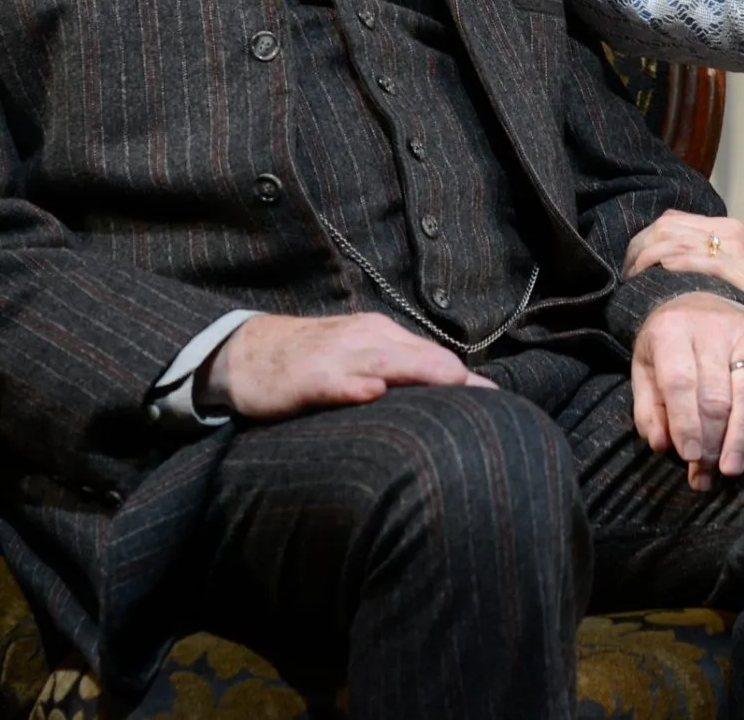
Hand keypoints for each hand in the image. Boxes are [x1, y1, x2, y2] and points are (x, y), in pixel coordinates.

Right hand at [204, 312, 494, 419]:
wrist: (245, 354)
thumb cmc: (310, 362)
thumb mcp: (358, 360)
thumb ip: (398, 374)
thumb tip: (450, 395)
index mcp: (382, 336)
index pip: (434, 357)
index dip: (466, 381)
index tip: (498, 402)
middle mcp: (366, 338)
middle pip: (420, 356)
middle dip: (454, 378)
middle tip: (488, 405)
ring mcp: (337, 355)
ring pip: (386, 360)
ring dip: (419, 373)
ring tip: (453, 386)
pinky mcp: (306, 376)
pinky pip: (335, 379)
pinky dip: (354, 385)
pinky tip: (372, 393)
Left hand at [625, 211, 743, 312]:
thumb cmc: (738, 303)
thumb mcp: (719, 270)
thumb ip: (690, 255)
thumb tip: (645, 254)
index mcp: (722, 226)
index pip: (668, 222)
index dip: (641, 242)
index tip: (629, 267)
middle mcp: (729, 230)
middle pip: (667, 229)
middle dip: (639, 251)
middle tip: (628, 277)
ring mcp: (736, 249)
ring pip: (675, 243)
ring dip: (648, 261)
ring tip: (636, 282)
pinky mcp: (740, 270)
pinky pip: (693, 260)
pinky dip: (671, 267)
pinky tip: (660, 280)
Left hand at [630, 292, 743, 490]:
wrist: (692, 301)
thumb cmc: (667, 347)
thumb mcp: (644, 369)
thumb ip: (648, 407)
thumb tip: (661, 444)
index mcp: (670, 332)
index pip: (679, 383)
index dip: (685, 423)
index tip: (690, 457)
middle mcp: (709, 328)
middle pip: (715, 394)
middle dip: (712, 441)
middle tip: (707, 475)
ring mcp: (742, 329)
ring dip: (741, 434)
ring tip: (732, 468)